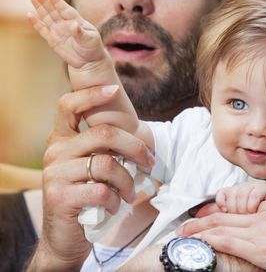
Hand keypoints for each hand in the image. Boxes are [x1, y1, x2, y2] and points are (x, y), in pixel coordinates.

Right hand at [28, 0, 104, 69]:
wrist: (88, 61)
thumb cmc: (93, 48)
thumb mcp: (91, 40)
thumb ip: (81, 33)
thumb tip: (73, 25)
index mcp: (76, 20)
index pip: (65, 9)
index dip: (57, 1)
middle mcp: (65, 23)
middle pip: (54, 10)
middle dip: (45, 1)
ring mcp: (58, 30)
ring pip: (46, 17)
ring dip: (39, 8)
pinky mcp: (52, 39)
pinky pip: (42, 30)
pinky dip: (36, 23)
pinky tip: (29, 15)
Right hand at [28, 86, 154, 270]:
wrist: (65, 236)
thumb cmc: (88, 195)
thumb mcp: (93, 166)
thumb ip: (106, 149)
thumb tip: (142, 136)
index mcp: (62, 139)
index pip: (68, 106)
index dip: (91, 94)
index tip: (114, 90)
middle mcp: (55, 151)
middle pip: (105, 134)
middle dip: (136, 148)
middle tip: (149, 164)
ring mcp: (55, 173)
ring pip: (108, 164)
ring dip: (127, 182)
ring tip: (129, 193)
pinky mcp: (60, 196)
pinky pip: (102, 190)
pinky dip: (116, 200)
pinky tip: (114, 206)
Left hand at [179, 179, 265, 271]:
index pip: (237, 206)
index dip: (217, 211)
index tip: (203, 214)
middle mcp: (264, 217)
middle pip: (225, 218)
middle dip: (201, 222)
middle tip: (183, 226)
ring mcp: (263, 234)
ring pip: (223, 230)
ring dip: (200, 232)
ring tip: (184, 234)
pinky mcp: (264, 251)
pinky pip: (232, 243)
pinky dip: (213, 241)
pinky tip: (200, 242)